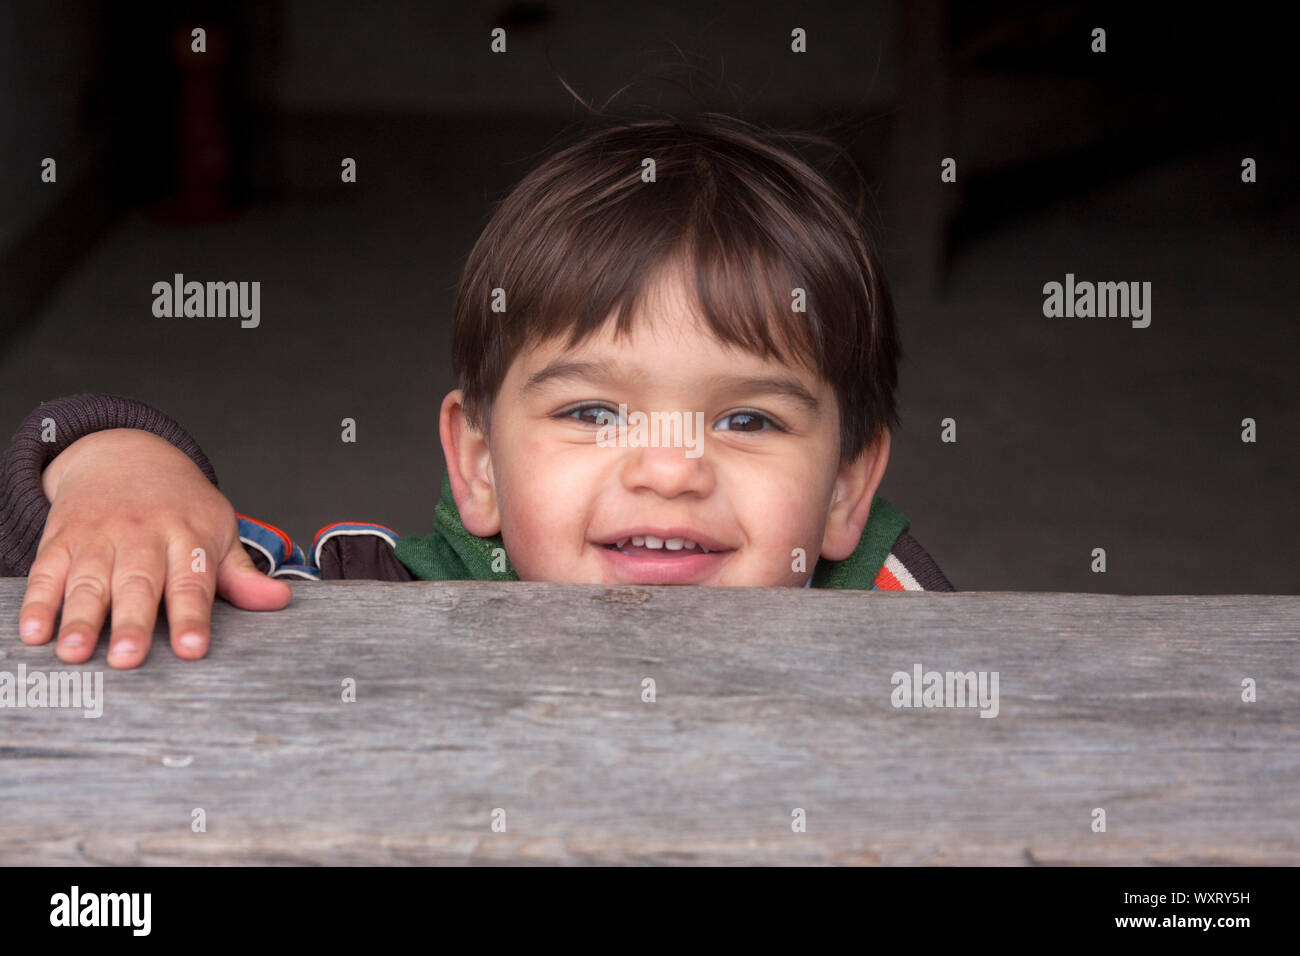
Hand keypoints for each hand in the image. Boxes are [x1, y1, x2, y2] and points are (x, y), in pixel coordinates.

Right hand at [17, 428, 290, 667]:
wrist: (125, 454)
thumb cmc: (179, 505)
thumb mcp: (217, 530)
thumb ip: (240, 574)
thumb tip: (279, 600)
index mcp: (187, 535)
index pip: (193, 582)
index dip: (193, 617)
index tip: (193, 650)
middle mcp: (142, 534)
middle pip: (138, 582)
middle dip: (132, 622)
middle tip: (127, 658)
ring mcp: (99, 535)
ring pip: (88, 579)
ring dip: (79, 617)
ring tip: (74, 653)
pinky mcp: (62, 537)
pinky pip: (46, 570)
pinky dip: (38, 601)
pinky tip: (34, 631)